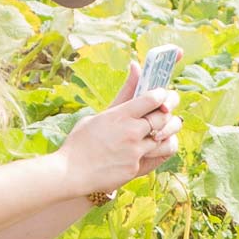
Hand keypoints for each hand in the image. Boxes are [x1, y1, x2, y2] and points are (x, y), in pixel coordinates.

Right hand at [60, 60, 180, 199]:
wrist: (70, 175)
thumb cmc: (80, 143)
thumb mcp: (97, 116)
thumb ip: (123, 94)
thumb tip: (136, 64)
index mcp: (120, 115)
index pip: (154, 98)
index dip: (162, 95)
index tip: (159, 96)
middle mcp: (130, 132)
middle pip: (164, 116)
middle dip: (168, 112)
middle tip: (164, 112)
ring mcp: (134, 152)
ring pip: (167, 138)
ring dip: (168, 132)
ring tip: (162, 131)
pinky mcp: (136, 168)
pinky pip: (158, 156)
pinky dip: (158, 150)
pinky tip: (152, 148)